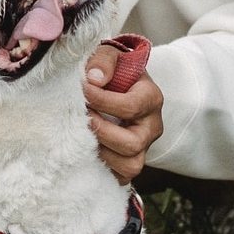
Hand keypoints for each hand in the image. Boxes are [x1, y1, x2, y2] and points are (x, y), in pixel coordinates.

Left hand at [83, 45, 163, 184]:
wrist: (116, 85)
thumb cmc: (113, 71)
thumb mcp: (111, 56)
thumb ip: (104, 60)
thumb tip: (93, 79)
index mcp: (151, 99)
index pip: (131, 107)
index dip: (103, 101)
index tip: (82, 89)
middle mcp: (152, 127)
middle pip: (132, 143)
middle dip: (101, 131)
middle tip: (81, 116)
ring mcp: (143, 148)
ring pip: (130, 166)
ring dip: (102, 153)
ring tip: (83, 135)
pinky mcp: (129, 162)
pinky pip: (121, 177)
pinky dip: (103, 169)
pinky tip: (85, 151)